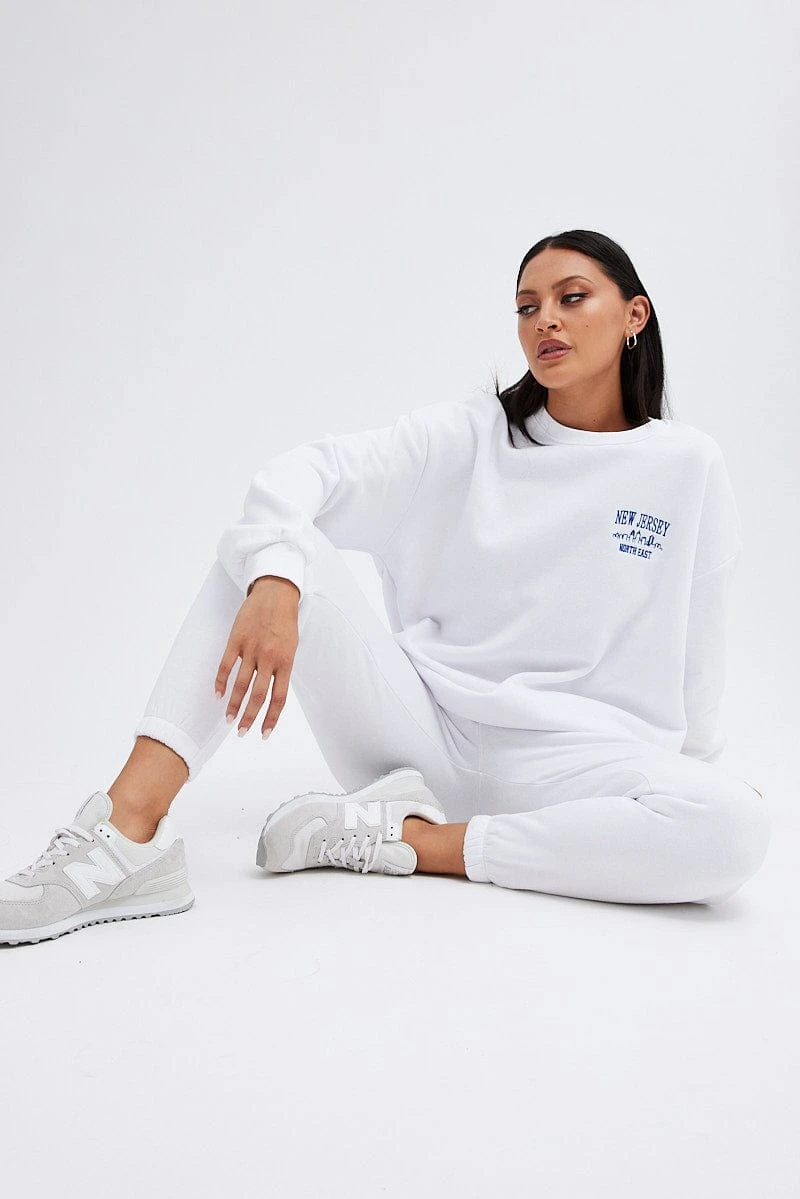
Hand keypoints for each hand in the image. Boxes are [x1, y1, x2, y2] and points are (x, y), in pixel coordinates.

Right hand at [214, 576, 299, 737]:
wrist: (276, 592)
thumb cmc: (285, 621)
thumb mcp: (291, 647)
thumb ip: (281, 669)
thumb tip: (272, 693)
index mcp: (286, 661)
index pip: (279, 697)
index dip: (271, 718)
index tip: (264, 734)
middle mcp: (269, 657)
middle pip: (258, 695)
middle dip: (249, 717)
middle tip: (241, 733)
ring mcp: (251, 648)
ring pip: (240, 684)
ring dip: (233, 705)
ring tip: (229, 720)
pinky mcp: (236, 639)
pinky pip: (225, 665)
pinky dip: (220, 682)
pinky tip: (217, 696)